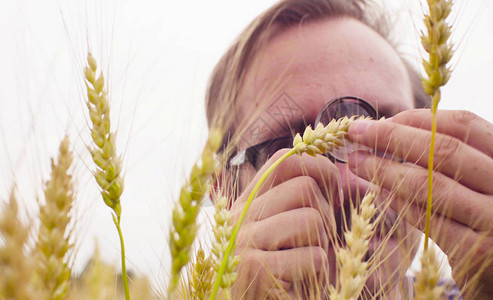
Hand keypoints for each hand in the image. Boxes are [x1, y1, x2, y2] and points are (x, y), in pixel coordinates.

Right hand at [228, 149, 339, 298]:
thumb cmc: (285, 274)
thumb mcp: (292, 233)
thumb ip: (306, 202)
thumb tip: (347, 178)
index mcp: (248, 201)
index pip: (284, 159)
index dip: (320, 170)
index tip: (333, 198)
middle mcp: (240, 215)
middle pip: (304, 185)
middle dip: (327, 214)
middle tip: (319, 241)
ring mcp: (243, 240)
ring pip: (312, 218)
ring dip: (322, 245)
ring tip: (305, 263)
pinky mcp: (254, 267)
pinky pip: (313, 255)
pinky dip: (317, 272)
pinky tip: (298, 282)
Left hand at [347, 109, 492, 298]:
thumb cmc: (487, 216)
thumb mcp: (482, 180)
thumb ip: (455, 158)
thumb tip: (395, 130)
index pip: (463, 124)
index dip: (418, 119)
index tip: (382, 119)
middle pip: (443, 150)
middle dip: (392, 137)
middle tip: (356, 132)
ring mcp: (492, 219)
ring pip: (429, 184)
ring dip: (385, 169)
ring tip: (356, 161)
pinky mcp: (475, 251)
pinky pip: (426, 218)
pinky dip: (398, 202)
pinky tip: (377, 193)